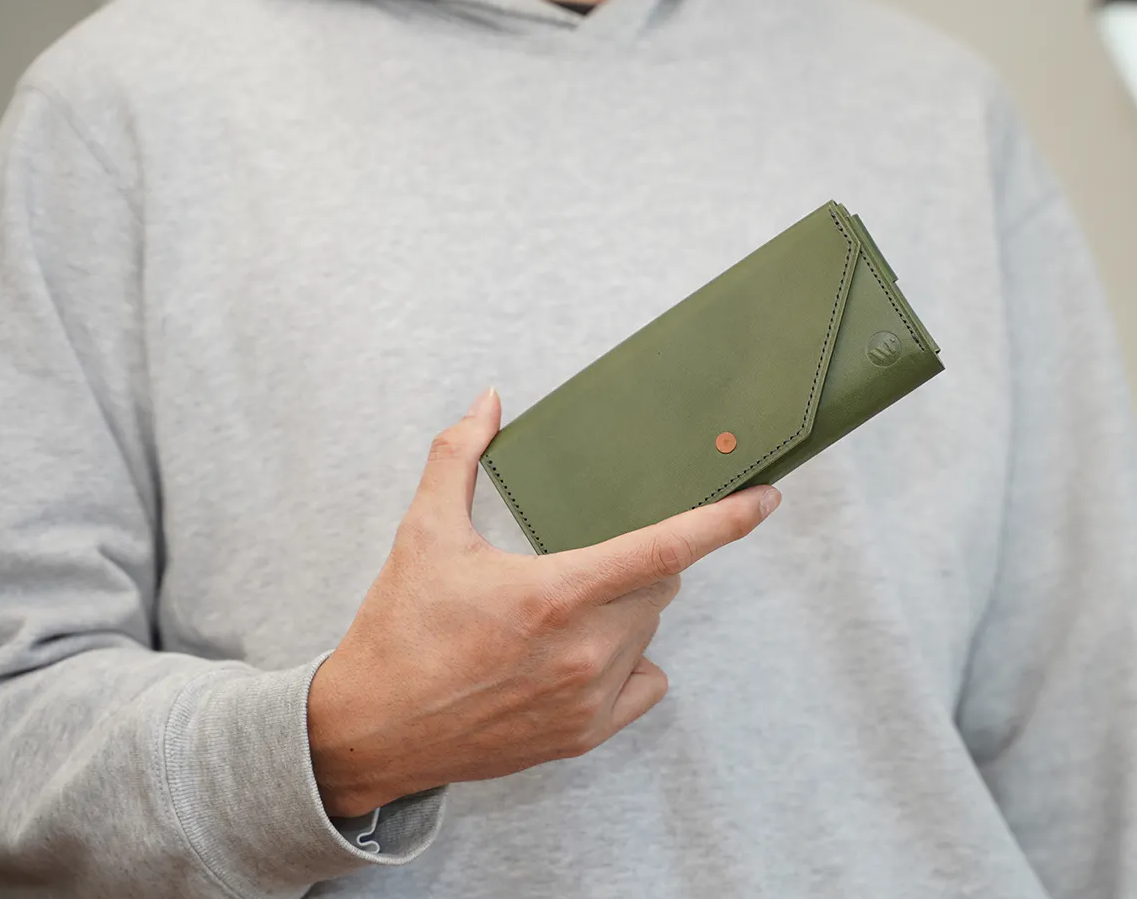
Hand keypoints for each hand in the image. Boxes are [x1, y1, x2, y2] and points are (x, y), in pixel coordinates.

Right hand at [307, 387, 780, 817]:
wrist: (370, 732)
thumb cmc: (398, 632)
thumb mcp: (423, 534)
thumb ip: (457, 457)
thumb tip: (488, 401)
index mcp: (555, 593)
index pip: (666, 548)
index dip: (725, 520)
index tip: (766, 498)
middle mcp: (585, 650)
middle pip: (660, 584)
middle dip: (636, 562)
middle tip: (580, 563)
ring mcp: (589, 698)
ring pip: (649, 630)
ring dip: (626, 611)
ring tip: (557, 616)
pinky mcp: (584, 735)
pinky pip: (646, 681)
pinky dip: (628, 662)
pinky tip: (581, 657)